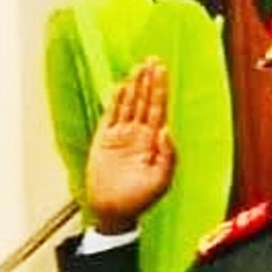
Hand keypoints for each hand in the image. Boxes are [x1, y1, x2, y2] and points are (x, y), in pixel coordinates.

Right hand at [86, 58, 174, 233]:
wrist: (114, 211)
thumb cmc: (140, 199)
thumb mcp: (161, 180)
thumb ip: (167, 155)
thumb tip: (166, 130)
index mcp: (154, 142)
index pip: (159, 108)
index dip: (160, 89)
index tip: (162, 70)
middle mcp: (138, 134)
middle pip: (145, 101)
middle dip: (149, 80)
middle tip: (152, 60)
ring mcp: (121, 136)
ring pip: (128, 104)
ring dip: (133, 86)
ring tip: (138, 67)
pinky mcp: (104, 141)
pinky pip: (109, 116)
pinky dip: (114, 101)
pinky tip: (120, 87)